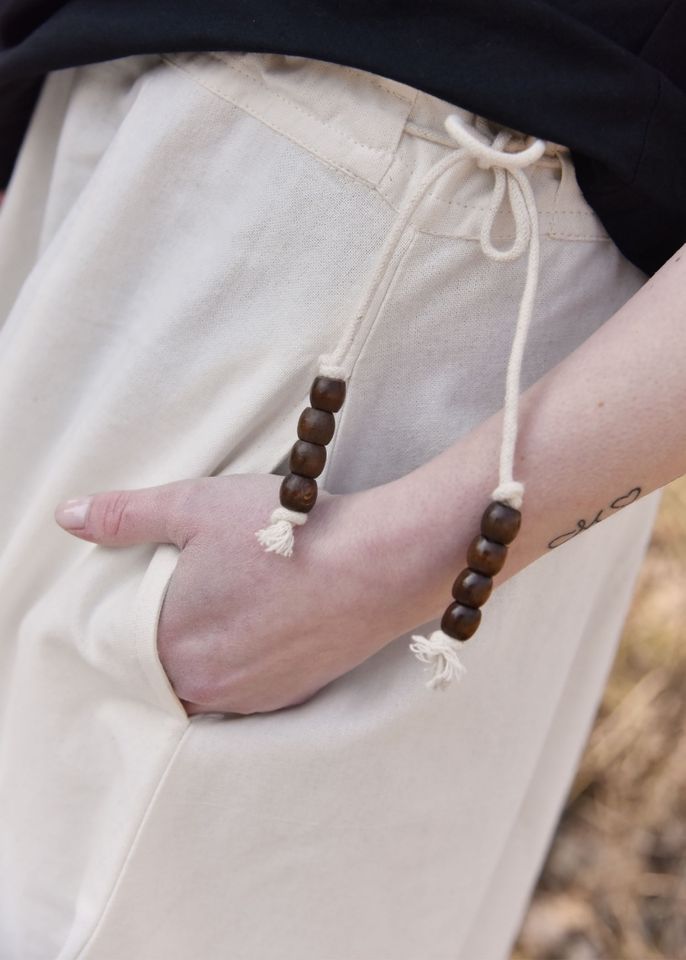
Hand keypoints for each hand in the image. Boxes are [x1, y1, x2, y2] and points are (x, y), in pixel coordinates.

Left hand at [53, 474, 424, 715]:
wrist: (377, 563)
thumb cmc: (284, 531)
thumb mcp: (194, 506)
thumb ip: (125, 515)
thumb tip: (69, 517)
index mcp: (170, 643)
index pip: (124, 641)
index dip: (133, 611)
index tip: (153, 585)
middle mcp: (205, 683)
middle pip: (165, 665)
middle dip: (169, 635)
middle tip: (196, 589)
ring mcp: (251, 696)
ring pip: (207, 681)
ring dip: (209, 652)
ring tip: (232, 604)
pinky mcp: (292, 696)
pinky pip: (248, 689)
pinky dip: (247, 662)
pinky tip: (265, 623)